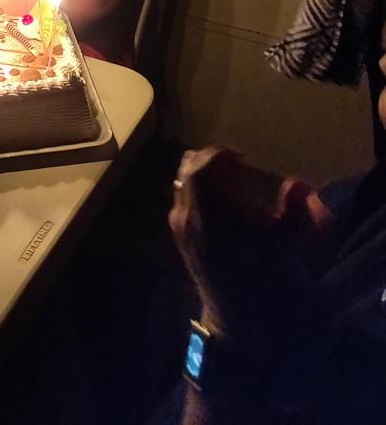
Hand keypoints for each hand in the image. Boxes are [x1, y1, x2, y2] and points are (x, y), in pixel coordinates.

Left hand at [169, 147, 334, 344]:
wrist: (247, 322)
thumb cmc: (272, 276)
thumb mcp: (291, 239)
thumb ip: (296, 205)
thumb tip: (299, 184)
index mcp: (211, 211)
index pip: (201, 167)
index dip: (218, 155)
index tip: (241, 157)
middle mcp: (187, 216)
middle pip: (187, 171)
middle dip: (211, 164)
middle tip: (237, 171)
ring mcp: (179, 229)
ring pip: (183, 186)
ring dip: (204, 180)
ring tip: (231, 192)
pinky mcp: (180, 242)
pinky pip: (183, 204)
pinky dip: (199, 196)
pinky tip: (222, 212)